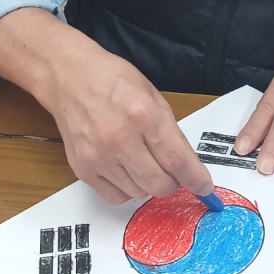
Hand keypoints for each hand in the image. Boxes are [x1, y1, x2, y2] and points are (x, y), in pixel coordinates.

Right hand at [0, 9, 211, 204]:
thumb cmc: (112, 80)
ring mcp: (98, 156)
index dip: (196, 179)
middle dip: (173, 183)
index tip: (204, 188)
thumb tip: (186, 165)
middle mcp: (120, 138)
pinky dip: (127, 189)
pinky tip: (125, 170)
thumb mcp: (152, 95)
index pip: (177, 160)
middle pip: (159, 184)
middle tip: (172, 173)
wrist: (68, 76)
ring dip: (148, 184)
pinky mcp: (83, 168)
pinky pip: (115, 196)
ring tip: (142, 161)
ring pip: (139, 193)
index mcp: (143, 115)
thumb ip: (170, 131)